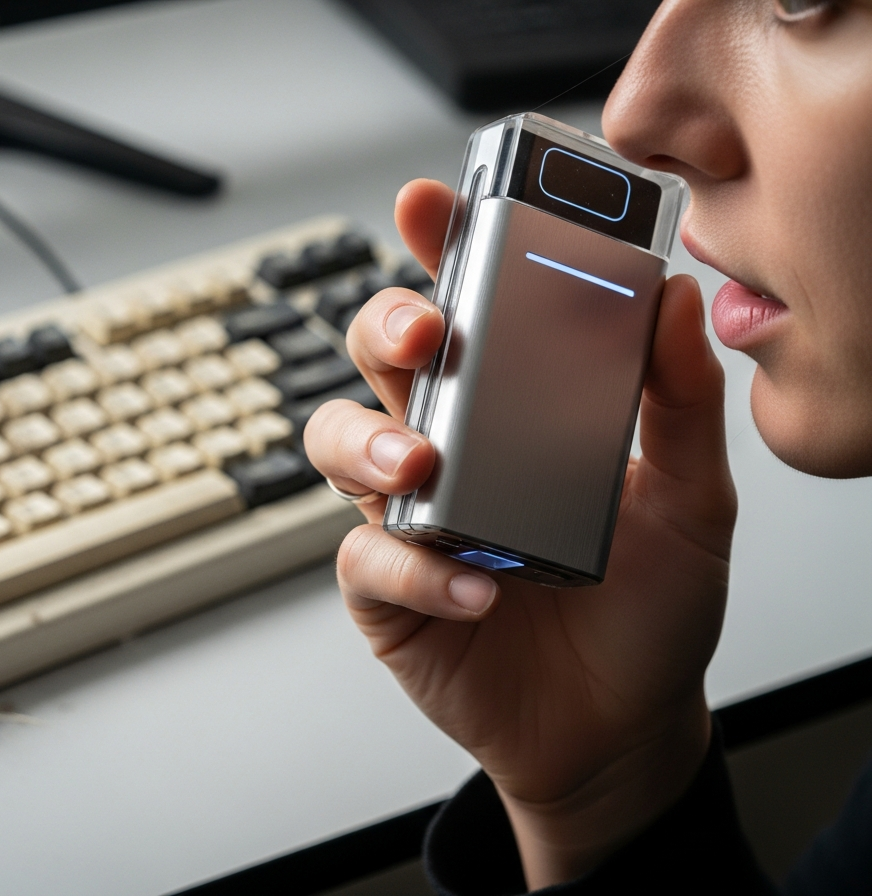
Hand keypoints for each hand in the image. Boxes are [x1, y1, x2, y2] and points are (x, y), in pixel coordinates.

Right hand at [304, 179, 736, 886]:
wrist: (620, 723)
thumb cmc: (646, 607)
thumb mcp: (692, 499)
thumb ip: (680, 405)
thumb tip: (671, 301)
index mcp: (512, 409)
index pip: (465, 307)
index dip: (437, 249)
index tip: (433, 203)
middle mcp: (450, 449)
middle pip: (380, 358)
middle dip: (386, 327)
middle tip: (429, 335)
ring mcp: (410, 518)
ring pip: (341, 445)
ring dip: (371, 444)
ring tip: (424, 470)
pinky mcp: (390, 592)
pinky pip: (370, 563)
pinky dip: (416, 572)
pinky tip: (476, 590)